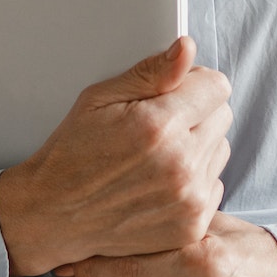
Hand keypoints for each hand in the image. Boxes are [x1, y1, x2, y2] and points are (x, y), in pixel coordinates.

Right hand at [0, 36, 231, 276]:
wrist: (54, 214)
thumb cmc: (73, 152)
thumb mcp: (100, 98)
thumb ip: (151, 72)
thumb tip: (187, 49)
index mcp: (159, 126)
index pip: (216, 86)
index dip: (194, 83)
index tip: (174, 91)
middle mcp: (180, 165)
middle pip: (222, 115)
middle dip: (196, 112)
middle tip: (159, 124)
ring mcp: (189, 200)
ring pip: (220, 149)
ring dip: (198, 147)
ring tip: (158, 154)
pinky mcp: (191, 227)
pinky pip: (215, 185)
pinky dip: (195, 181)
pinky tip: (160, 181)